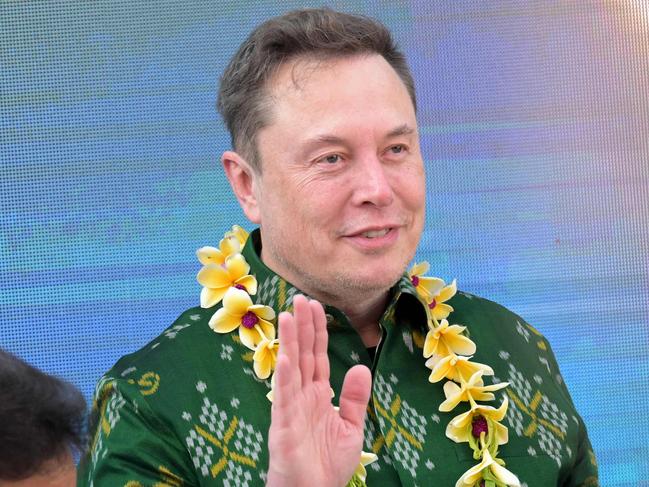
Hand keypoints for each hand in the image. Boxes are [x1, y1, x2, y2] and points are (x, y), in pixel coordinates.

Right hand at [266, 295, 371, 486]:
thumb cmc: (328, 466)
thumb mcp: (351, 429)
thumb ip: (355, 399)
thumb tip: (361, 367)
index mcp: (318, 395)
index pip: (318, 356)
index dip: (317, 331)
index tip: (317, 306)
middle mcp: (303, 396)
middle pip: (303, 354)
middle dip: (302, 326)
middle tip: (300, 298)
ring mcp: (291, 408)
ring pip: (291, 368)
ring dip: (290, 342)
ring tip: (288, 315)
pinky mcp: (284, 425)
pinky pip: (284, 398)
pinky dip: (284, 378)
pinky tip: (285, 358)